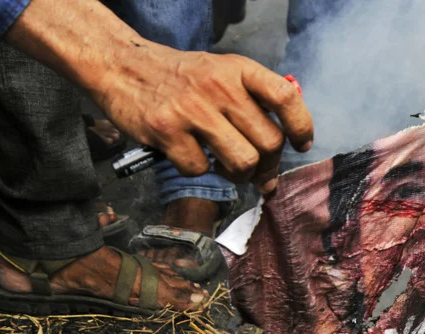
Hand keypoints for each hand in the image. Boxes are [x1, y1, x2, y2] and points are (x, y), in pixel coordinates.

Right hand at [93, 45, 312, 191]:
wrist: (122, 65)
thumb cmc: (181, 79)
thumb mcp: (222, 74)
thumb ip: (252, 107)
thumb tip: (277, 163)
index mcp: (238, 70)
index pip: (286, 99)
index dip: (301, 127)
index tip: (301, 145)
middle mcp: (219, 87)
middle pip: (269, 143)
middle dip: (267, 166)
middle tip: (254, 169)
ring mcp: (192, 110)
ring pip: (242, 162)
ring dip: (238, 175)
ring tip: (225, 166)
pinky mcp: (166, 131)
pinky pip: (200, 169)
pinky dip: (196, 170)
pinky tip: (187, 153)